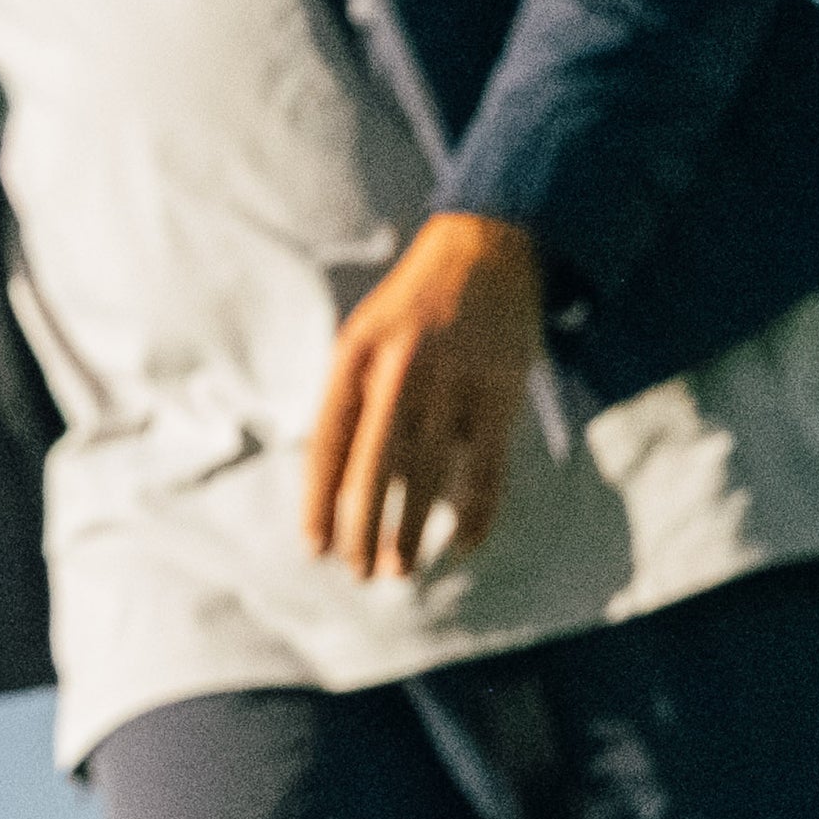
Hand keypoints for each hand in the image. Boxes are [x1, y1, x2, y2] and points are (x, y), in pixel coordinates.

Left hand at [306, 211, 547, 578]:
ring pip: (429, 473)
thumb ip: (350, 397)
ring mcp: (455, 378)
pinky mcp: (502, 388)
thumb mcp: (366, 335)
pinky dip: (479, 509)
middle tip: (360, 573)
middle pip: (375, 466)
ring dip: (413, 529)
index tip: (316, 550)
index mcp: (356, 353)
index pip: (329, 441)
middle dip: (363, 527)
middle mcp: (402, 366)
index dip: (319, 501)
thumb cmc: (415, 307)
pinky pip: (488, 465)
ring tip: (400, 568)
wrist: (489, 245)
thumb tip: (337, 486)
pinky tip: (466, 542)